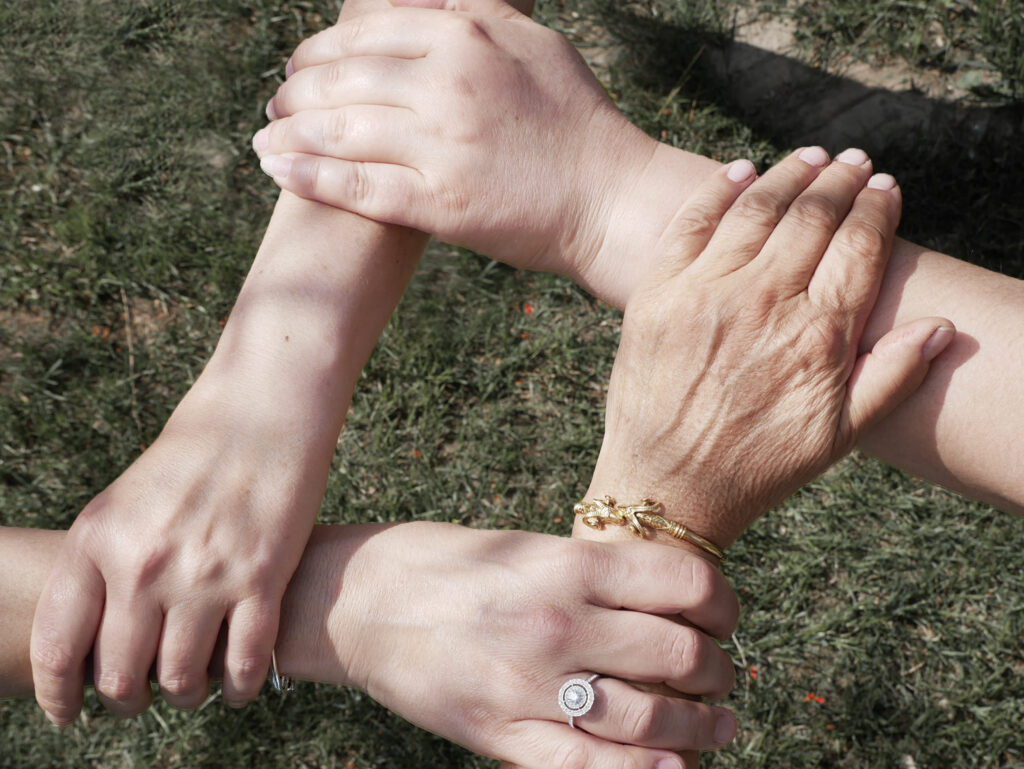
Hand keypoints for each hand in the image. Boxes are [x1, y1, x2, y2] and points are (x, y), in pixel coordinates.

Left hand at [29, 368, 331, 721]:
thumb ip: (103, 565)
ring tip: (191, 685)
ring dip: (184, 694)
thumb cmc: (192, 454)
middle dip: (126, 699)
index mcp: (98, 540)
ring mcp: (206, 574)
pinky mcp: (262, 577)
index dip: (58, 696)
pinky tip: (238, 687)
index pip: (58, 648)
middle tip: (140, 696)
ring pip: (182, 679)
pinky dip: (239, 688)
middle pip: (120, 676)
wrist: (261, 410)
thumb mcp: (123, 501)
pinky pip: (245, 663)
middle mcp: (145, 564)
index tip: (68, 713)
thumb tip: (99, 640)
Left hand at [251, 1, 657, 291]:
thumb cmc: (578, 122)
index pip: (366, 34)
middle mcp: (448, 85)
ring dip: (291, 133)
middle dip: (296, 92)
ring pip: (341, 131)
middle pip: (343, 79)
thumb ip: (473, 15)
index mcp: (467, 38)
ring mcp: (442, 146)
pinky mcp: (441, 205)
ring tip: (267, 139)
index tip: (300, 66)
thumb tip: (420, 2)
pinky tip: (280, 170)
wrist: (612, 198)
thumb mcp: (533, 43)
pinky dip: (311, 176)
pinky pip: (358, 186)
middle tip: (277, 106)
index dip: (320, 49)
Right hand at [286, 522, 738, 768]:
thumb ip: (592, 573)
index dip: (723, 602)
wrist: (357, 601)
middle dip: (717, 669)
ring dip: (700, 726)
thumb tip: (664, 601)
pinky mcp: (501, 733)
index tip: (722, 616)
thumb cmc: (443, 563)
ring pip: (649, 718)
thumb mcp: (522, 546)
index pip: (684, 582)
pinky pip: (589, 767)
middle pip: (679, 653)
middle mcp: (558, 622)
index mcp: (565, 564)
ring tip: (719, 726)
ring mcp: (530, 684)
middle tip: (720, 673)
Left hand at [583, 148, 955, 544]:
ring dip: (788, 175)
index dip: (877, 209)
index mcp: (817, 336)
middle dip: (839, 181)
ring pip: (755, 209)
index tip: (886, 188)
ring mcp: (705, 294)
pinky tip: (740, 172)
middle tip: (852, 163)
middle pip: (811, 217)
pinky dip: (717, 191)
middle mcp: (763, 303)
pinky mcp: (657, 296)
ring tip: (810, 159)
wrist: (666, 488)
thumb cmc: (757, 468)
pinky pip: (689, 224)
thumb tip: (942, 327)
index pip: (859, 247)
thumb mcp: (840, 437)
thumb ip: (893, 377)